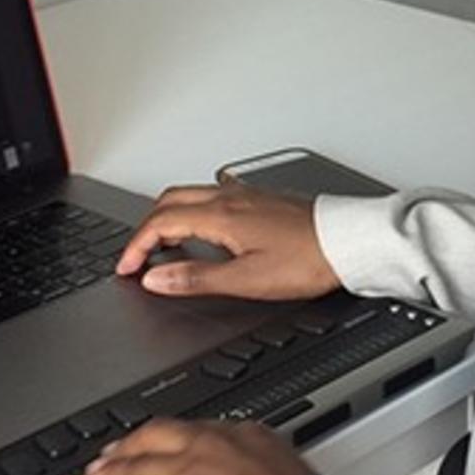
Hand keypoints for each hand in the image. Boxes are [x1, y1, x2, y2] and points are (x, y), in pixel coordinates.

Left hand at [55, 418, 315, 474]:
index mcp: (245, 435)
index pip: (197, 429)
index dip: (174, 438)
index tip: (167, 443)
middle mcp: (210, 447)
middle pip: (158, 437)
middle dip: (133, 444)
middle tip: (118, 450)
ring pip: (134, 467)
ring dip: (109, 470)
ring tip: (94, 474)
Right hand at [114, 178, 341, 299]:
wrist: (348, 243)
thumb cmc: (307, 261)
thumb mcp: (246, 279)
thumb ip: (197, 278)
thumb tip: (156, 277)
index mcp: (222, 215)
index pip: (161, 223)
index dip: (136, 246)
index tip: (126, 267)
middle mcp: (231, 197)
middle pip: (169, 200)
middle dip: (145, 227)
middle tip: (138, 256)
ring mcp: (247, 195)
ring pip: (191, 195)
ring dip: (168, 217)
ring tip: (163, 246)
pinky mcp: (261, 200)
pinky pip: (213, 196)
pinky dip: (193, 212)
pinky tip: (205, 231)